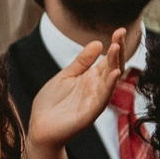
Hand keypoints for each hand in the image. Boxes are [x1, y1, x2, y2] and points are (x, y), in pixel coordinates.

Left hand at [26, 27, 128, 149]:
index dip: (115, 46)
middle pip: (112, 68)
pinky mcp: (89, 114)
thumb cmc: (52, 102)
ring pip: (110, 82)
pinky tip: (112, 75)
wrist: (39, 127)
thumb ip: (81, 62)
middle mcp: (97, 89)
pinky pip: (102, 99)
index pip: (108, 60)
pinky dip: (108, 87)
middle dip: (117, 52)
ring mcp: (94, 101)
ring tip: (116, 49)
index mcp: (91, 78)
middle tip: (120, 35)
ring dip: (114, 66)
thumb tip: (98, 43)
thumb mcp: (65, 76)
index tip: (119, 30)